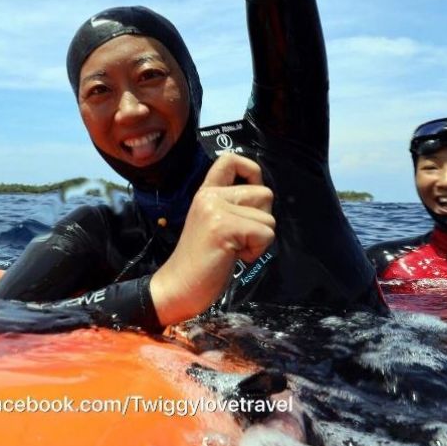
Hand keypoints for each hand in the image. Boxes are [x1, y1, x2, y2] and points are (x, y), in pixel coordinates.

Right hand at [149, 153, 275, 325]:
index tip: (252, 193)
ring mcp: (216, 210)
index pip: (230, 159)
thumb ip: (232, 206)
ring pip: (268, 217)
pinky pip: (265, 234)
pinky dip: (257, 250)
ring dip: (259, 238)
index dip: (252, 170)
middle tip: (240, 237)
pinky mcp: (224, 228)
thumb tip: (263, 198)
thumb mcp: (214, 222)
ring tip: (234, 248)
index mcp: (206, 192)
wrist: (178, 286)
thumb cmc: (201, 260)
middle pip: (264, 193)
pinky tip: (235, 256)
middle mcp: (210, 195)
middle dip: (262, 219)